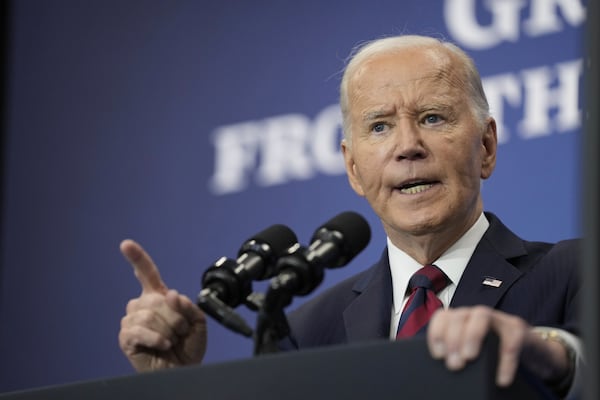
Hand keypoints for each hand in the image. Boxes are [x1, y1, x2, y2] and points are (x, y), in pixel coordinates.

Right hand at [118, 239, 206, 371]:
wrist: (184, 370)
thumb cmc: (189, 346)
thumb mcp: (197, 321)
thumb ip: (187, 305)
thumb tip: (169, 295)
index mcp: (159, 297)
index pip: (147, 273)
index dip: (137, 258)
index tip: (126, 244)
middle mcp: (142, 305)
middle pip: (156, 298)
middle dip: (176, 316)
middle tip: (181, 331)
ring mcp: (132, 320)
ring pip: (149, 314)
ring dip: (168, 329)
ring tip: (172, 340)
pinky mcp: (126, 337)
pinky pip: (139, 330)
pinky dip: (157, 338)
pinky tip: (163, 344)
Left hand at [427, 306, 570, 387]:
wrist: (532, 354)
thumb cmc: (496, 354)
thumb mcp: (474, 352)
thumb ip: (458, 353)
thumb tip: (446, 368)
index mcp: (462, 320)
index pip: (443, 317)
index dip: (436, 333)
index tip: (438, 355)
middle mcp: (477, 315)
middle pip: (459, 316)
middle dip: (453, 339)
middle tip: (454, 364)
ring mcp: (499, 319)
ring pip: (482, 315)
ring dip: (472, 335)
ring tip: (469, 358)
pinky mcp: (519, 329)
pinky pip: (512, 339)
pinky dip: (506, 360)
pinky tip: (502, 379)